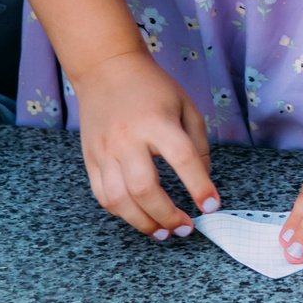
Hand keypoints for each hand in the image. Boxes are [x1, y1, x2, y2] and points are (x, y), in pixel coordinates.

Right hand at [75, 49, 217, 236]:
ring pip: (119, 199)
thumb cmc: (152, 89)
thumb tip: (202, 181)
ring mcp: (104, 151)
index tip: (212, 206)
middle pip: (145, 188)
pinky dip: (122, 213)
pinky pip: (103, 196)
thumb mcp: (185, 106)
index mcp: (157, 122)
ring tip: (163, 232)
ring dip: (143, 222)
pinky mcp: (90, 159)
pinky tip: (139, 216)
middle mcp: (127, 138)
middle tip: (185, 228)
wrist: (106, 69)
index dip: (199, 186)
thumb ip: (198, 144)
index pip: (182, 159)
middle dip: (168, 215)